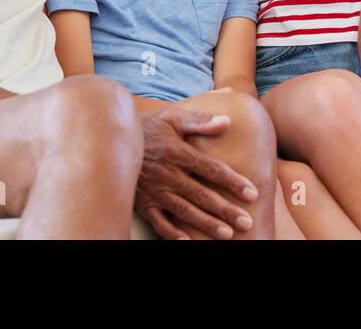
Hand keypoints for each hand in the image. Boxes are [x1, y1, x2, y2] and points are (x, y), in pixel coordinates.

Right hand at [135, 101, 259, 239]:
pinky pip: (157, 222)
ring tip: (227, 234)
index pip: (212, 170)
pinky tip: (187, 242)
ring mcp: (154, 191)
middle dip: (226, 210)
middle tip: (247, 222)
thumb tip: (227, 121)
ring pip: (184, 211)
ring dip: (206, 224)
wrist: (108, 140)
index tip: (252, 193)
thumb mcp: (172, 117)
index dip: (233, 182)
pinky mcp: (141, 203)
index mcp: (178, 152)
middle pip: (202, 195)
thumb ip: (200, 120)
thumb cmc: (147, 127)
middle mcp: (168, 175)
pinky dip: (171, 233)